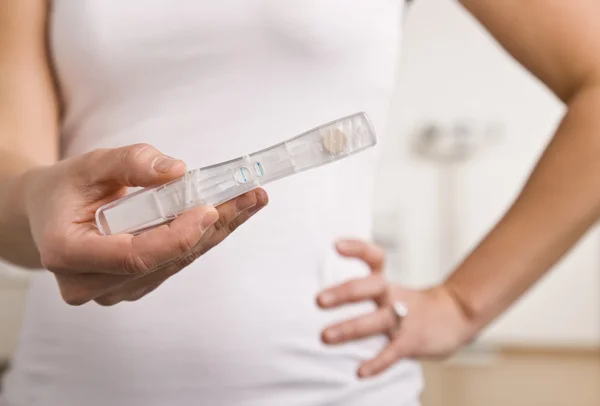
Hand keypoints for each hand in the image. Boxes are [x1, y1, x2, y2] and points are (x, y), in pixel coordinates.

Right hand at [24, 143, 267, 305]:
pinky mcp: (132, 287)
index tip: (212, 209)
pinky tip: (228, 215)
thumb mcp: (90, 164)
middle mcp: (88, 283)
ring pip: (176, 263)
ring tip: (249, 201)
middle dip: (213, 227)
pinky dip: (202, 237)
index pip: (134, 256)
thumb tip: (177, 171)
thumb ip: (130, 163)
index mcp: (67, 253)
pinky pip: (174, 263)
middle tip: (251, 197)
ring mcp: (112, 291)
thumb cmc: (66, 189)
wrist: (49, 214)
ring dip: (216, 232)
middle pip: (164, 260)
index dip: (177, 236)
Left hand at [316, 239, 473, 377]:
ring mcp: (403, 320)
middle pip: (369, 287)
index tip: (336, 245)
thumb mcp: (390, 290)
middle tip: (318, 300)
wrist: (456, 317)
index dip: (357, 249)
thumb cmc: (414, 305)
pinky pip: (392, 354)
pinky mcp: (411, 343)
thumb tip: (324, 294)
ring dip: (349, 329)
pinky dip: (377, 363)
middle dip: (343, 293)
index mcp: (387, 283)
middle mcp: (394, 297)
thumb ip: (364, 290)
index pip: (374, 257)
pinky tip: (360, 372)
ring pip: (375, 321)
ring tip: (325, 337)